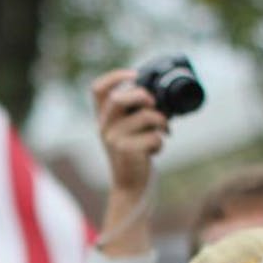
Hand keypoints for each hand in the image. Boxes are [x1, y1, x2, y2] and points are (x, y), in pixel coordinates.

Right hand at [91, 69, 168, 195]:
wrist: (130, 186)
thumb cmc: (134, 154)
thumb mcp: (128, 130)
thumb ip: (134, 112)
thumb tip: (156, 93)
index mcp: (104, 118)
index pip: (98, 90)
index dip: (115, 77)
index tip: (134, 75)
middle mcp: (104, 127)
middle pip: (119, 98)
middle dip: (142, 96)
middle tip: (154, 104)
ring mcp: (114, 139)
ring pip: (145, 117)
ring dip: (162, 121)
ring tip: (164, 130)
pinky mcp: (127, 152)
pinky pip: (153, 137)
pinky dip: (160, 141)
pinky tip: (155, 149)